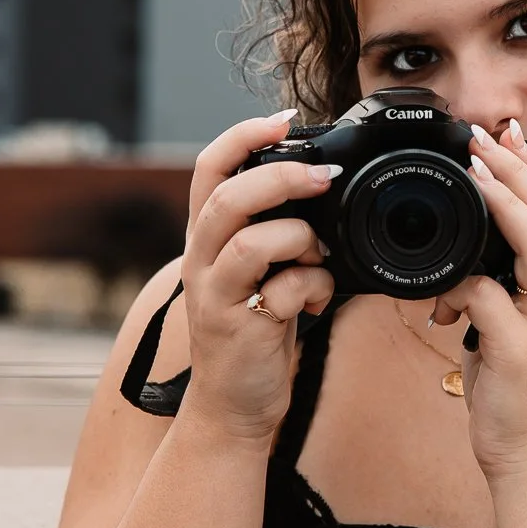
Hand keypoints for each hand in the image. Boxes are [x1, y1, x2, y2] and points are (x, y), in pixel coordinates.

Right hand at [175, 110, 337, 443]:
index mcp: (208, 236)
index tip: (284, 120)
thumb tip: (322, 185)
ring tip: (322, 252)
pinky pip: (278, 292)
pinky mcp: (235, 329)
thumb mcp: (260, 270)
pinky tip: (321, 296)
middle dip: (281, 178)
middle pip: (226, 196)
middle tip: (325, 176)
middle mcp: (201, 260)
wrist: (233, 407)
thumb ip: (277, 229)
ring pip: (248, 242)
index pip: (209, 167)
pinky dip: (312, 287)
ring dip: (300, 238)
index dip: (243, 137)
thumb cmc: (254, 330)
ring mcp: (213, 295)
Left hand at [429, 120, 526, 480]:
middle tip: (484, 137)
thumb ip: (491, 286)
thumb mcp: (504, 324)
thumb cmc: (512, 388)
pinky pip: (492, 300)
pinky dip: (466, 284)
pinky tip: (445, 283)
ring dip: (506, 206)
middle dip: (515, 170)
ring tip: (478, 174)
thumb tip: (462, 259)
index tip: (506, 133)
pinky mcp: (521, 350)